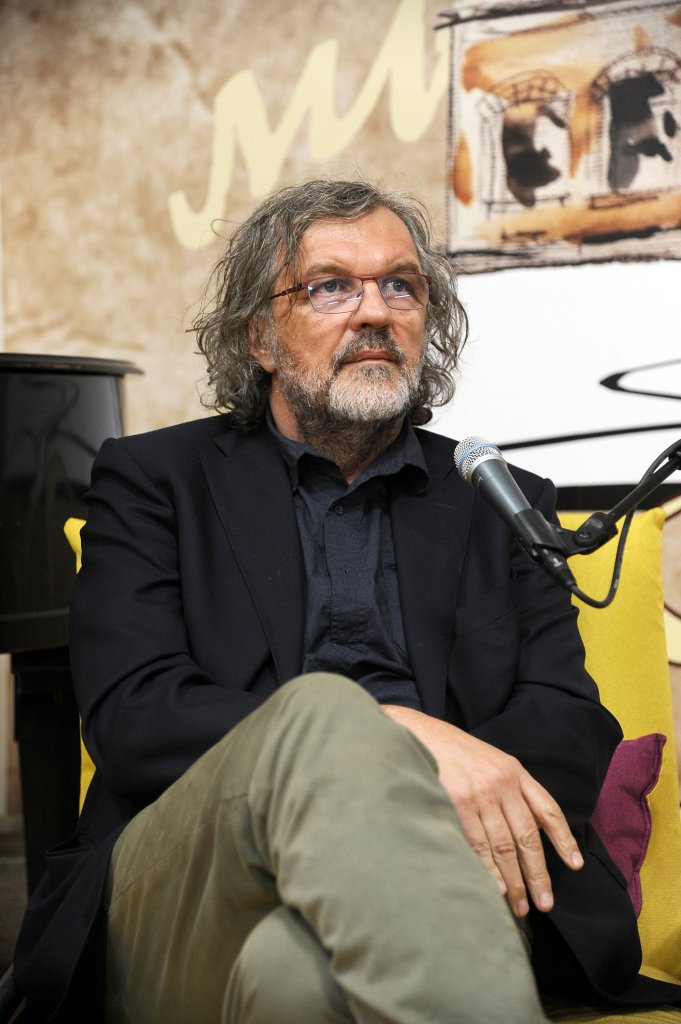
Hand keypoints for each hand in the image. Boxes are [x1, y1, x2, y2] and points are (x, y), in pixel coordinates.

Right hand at [382, 705, 583, 917]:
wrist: (421, 736)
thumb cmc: (456, 753)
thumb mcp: (492, 761)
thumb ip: (512, 790)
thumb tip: (531, 830)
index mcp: (515, 772)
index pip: (547, 808)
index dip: (563, 838)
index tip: (575, 864)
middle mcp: (502, 783)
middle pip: (527, 836)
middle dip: (538, 874)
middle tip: (545, 902)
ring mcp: (480, 794)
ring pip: (504, 846)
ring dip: (513, 880)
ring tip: (519, 906)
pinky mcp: (457, 803)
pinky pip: (477, 844)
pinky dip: (488, 870)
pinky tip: (495, 888)